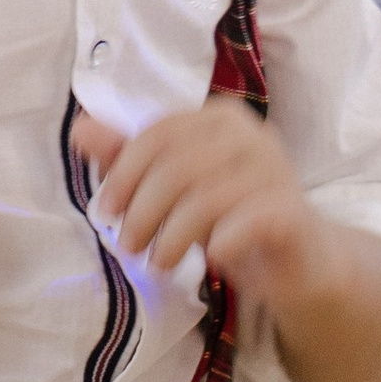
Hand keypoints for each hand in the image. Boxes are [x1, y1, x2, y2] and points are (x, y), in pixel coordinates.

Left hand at [74, 98, 323, 318]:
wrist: (300, 261)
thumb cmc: (231, 217)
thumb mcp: (177, 189)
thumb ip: (131, 159)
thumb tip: (80, 131)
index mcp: (220, 117)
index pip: (159, 133)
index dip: (124, 171)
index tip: (107, 210)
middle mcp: (252, 134)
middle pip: (178, 166)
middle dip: (143, 211)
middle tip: (129, 246)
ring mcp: (276, 170)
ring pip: (206, 198)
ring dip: (173, 236)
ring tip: (159, 264)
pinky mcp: (292, 211)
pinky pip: (248, 221)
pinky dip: (221, 243)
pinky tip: (212, 262)